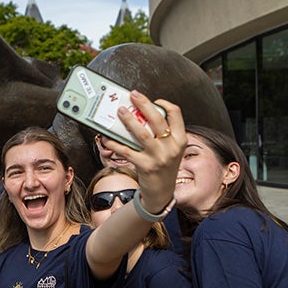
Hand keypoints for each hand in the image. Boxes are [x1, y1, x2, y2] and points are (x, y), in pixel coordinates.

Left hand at [104, 90, 184, 212]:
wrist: (161, 192)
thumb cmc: (163, 167)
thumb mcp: (170, 150)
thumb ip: (162, 134)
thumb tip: (141, 115)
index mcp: (180, 140)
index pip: (176, 114)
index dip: (164, 104)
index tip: (154, 100)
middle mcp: (172, 148)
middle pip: (157, 120)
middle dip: (144, 104)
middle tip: (133, 95)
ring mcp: (159, 157)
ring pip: (142, 133)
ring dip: (129, 120)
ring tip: (120, 111)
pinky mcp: (145, 166)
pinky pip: (127, 151)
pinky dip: (115, 143)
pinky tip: (107, 137)